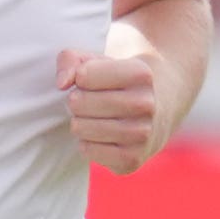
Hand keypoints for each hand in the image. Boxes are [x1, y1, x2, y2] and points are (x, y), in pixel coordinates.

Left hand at [56, 48, 158, 175]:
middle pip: (79, 102)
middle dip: (76, 100)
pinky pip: (88, 150)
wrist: (158, 108)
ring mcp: (142, 135)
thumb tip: (62, 83)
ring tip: (93, 117)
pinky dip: (86, 143)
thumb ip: (70, 59)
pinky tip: (99, 135)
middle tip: (89, 101)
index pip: (83, 76)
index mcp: (140, 74)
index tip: (92, 80)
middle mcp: (146, 104)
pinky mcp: (133, 159)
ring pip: (81, 128)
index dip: (80, 77)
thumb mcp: (96, 60)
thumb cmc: (117, 81)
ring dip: (79, 122)